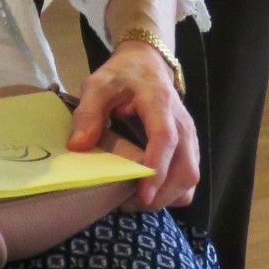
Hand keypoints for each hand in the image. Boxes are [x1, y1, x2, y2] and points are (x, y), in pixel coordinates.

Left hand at [67, 42, 198, 210]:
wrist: (147, 65)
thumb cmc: (122, 75)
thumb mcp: (98, 85)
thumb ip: (88, 112)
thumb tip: (78, 147)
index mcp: (159, 103)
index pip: (165, 138)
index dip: (156, 168)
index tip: (142, 195)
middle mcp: (182, 124)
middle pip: (185, 168)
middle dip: (161, 194)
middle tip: (127, 204)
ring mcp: (190, 137)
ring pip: (190, 178)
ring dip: (166, 196)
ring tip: (133, 201)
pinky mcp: (190, 148)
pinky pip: (188, 178)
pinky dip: (172, 192)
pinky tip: (146, 192)